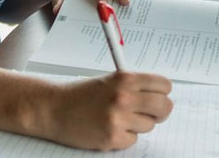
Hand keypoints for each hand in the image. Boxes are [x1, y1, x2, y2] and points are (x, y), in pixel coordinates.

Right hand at [42, 72, 173, 149]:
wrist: (53, 109)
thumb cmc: (80, 95)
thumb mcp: (109, 81)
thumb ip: (134, 87)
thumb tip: (159, 97)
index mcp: (125, 79)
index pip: (164, 85)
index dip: (162, 93)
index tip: (157, 97)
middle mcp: (124, 97)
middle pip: (164, 107)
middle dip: (159, 112)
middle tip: (149, 114)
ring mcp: (118, 118)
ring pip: (149, 126)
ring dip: (137, 125)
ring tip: (117, 119)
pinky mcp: (112, 137)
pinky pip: (132, 140)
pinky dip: (123, 137)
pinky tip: (107, 129)